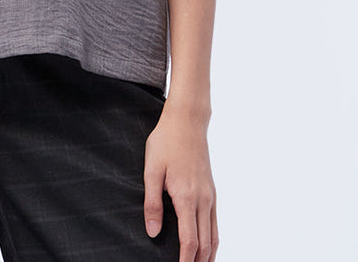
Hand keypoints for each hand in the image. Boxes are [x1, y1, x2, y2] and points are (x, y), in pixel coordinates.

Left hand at [143, 100, 218, 261]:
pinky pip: (215, 221)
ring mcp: (210, 195)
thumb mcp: (151, 170)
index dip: (186, 261)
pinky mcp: (211, 189)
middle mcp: (203, 200)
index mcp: (186, 198)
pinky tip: (208, 244)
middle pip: (205, 243)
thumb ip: (152, 203)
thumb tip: (153, 232)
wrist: (187, 120)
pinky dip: (213, 239)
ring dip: (209, 255)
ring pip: (214, 235)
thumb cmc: (166, 142)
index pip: (190, 241)